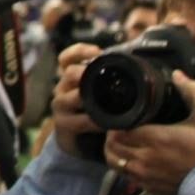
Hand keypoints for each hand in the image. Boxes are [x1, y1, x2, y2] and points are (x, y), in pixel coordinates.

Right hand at [50, 41, 102, 156]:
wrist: (83, 143)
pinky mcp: (62, 125)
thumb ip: (107, 81)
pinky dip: (93, 122)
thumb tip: (134, 65)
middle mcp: (62, 89)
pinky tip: (104, 124)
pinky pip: (78, 121)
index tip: (96, 51)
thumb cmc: (95, 113)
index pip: (66, 58)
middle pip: (70, 73)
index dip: (79, 51)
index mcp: (71, 78)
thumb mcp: (99, 94)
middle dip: (86, 73)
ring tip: (107, 104)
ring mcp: (60, 107)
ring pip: (71, 97)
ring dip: (90, 99)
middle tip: (105, 77)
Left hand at [103, 71, 194, 194]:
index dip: (115, 123)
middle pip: (111, 146)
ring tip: (119, 144)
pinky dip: (124, 167)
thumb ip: (192, 92)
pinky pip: (126, 177)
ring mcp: (144, 175)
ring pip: (115, 163)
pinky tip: (132, 160)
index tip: (121, 118)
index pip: (119, 130)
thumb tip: (178, 75)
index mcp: (155, 138)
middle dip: (111, 136)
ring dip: (113, 152)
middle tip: (117, 129)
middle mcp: (145, 158)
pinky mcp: (148, 188)